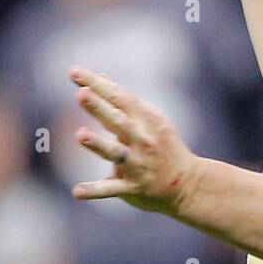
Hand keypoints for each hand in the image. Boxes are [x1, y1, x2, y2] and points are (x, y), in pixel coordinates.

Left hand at [69, 66, 199, 216]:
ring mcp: (137, 164)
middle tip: (81, 93)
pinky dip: (95, 191)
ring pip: (115, 153)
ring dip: (98, 144)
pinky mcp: (132, 187)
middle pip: (117, 120)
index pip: (119, 97)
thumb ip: (122, 100)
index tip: (74, 72)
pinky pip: (111, 189)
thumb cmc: (163, 145)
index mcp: (145, 119)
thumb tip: (100, 77)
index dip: (97, 84)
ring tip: (80, 134)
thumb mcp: (149, 119)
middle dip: (99, 107)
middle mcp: (141, 139)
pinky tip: (76, 191)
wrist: (188, 184)